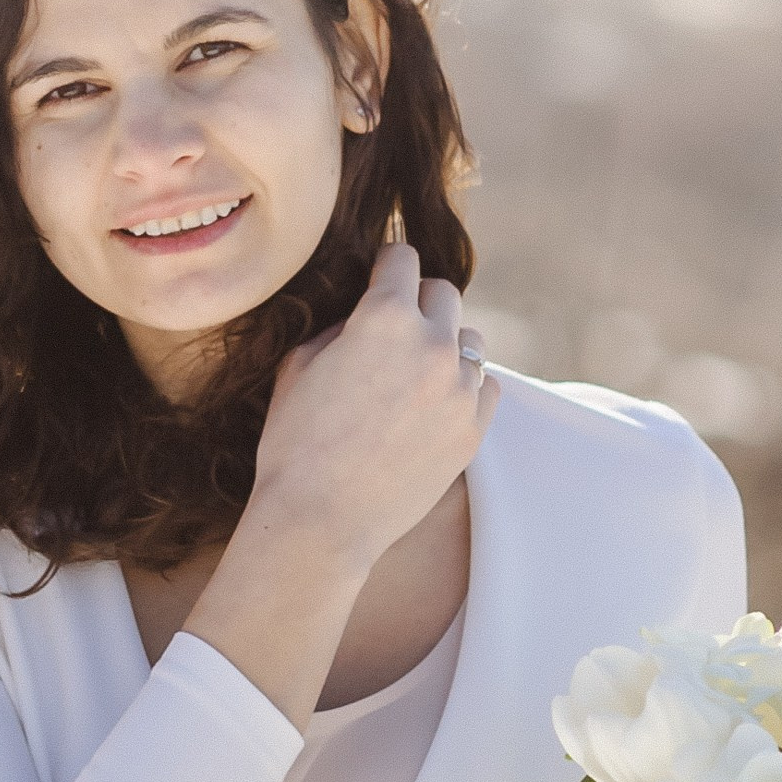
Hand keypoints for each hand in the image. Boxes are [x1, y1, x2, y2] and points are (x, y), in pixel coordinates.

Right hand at [250, 250, 495, 573]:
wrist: (320, 522)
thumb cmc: (295, 444)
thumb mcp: (298, 366)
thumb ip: (339, 326)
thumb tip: (365, 313)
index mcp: (384, 318)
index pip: (401, 259)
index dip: (385, 264)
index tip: (381, 274)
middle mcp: (432, 344)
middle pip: (443, 294)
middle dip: (417, 301)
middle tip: (394, 327)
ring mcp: (460, 388)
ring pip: (469, 340)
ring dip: (444, 345)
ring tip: (412, 374)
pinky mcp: (474, 429)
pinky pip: (485, 386)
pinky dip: (463, 386)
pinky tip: (434, 403)